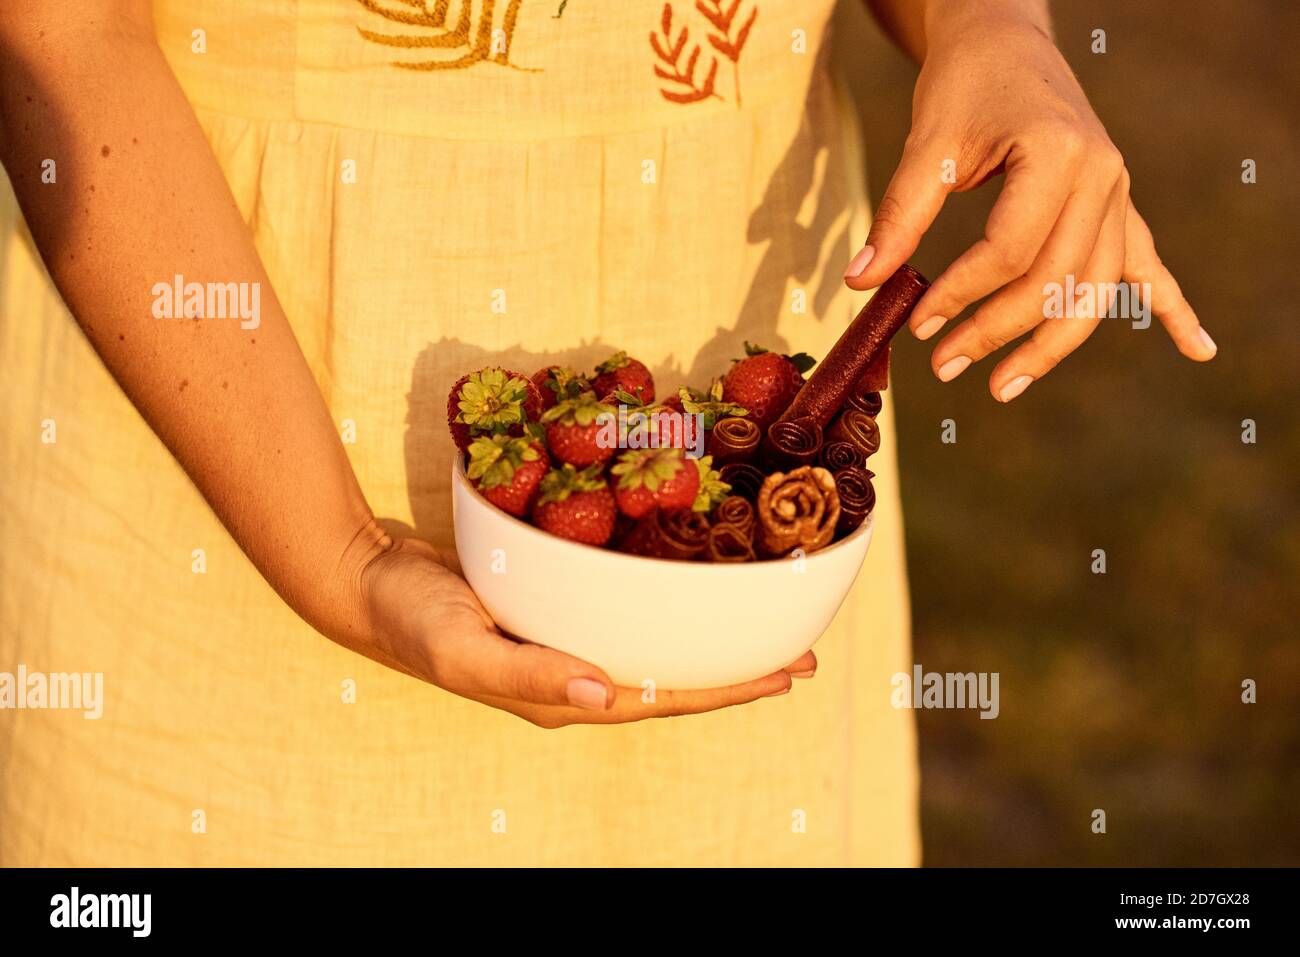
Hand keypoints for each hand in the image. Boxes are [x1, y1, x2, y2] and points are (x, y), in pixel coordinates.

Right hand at [356, 537, 812, 727]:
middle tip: (801, 653)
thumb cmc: (414, 620)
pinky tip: (685, 588)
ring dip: (708, 640)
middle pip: (671, 679)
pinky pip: (624, 613)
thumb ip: (531, 672)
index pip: (662, 698)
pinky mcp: (554, 609)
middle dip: (736, 670)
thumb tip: (610, 695)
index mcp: (563, 695)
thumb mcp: (464, 649)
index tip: (784, 674)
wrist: (370, 583)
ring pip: (653, 647)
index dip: (724, 689)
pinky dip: (665, 606)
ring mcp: (566, 643)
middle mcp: (574, 675)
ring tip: (762, 624)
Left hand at [844, 8, 1215, 400]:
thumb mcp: (928, 143)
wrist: (1005, 41)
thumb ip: (900, 215)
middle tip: (944, 365)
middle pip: (1057, 280)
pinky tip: (1197, 351)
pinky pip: (1147, 265)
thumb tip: (860, 282)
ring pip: (1096, 289)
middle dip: (999, 332)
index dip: (961, 294)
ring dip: (1053, 345)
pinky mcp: (1116, 205)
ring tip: (1003, 387)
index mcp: (1059, 154)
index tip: (918, 323)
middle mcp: (1102, 177)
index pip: (1011, 249)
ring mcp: (1117, 194)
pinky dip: (1173, 309)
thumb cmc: (965, 84)